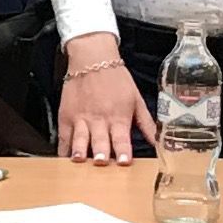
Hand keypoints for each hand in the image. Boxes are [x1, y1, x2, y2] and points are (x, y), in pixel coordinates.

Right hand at [57, 50, 157, 164]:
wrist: (92, 59)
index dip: (124, 151)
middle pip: (100, 140)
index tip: (125, 162)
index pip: (122, 138)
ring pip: (80, 138)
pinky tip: (64, 159)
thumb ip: (147, 124)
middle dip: (101, 153)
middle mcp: (99, 119)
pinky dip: (63, 149)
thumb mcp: (137, 100)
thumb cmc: (117, 80)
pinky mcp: (66, 116)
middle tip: (101, 163)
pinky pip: (64, 136)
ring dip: (80, 150)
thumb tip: (159, 143)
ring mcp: (81, 118)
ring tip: (79, 161)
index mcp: (119, 117)